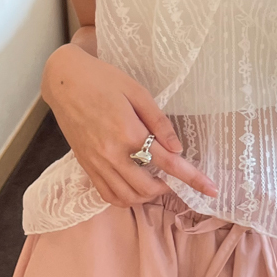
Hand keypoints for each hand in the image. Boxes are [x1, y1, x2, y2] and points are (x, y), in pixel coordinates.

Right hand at [42, 43, 217, 206]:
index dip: (192, 178)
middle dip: (168, 188)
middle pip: (147, 188)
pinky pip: (106, 195)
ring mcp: (96, 163)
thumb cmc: (103, 79)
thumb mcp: (137, 92)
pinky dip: (125, 197)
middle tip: (176, 177)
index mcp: (128, 132)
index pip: (167, 163)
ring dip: (147, 196)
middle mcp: (111, 154)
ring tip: (157, 181)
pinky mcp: (85, 166)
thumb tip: (177, 149)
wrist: (64, 81)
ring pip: (126, 197)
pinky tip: (134, 185)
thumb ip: (159, 122)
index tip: (211, 189)